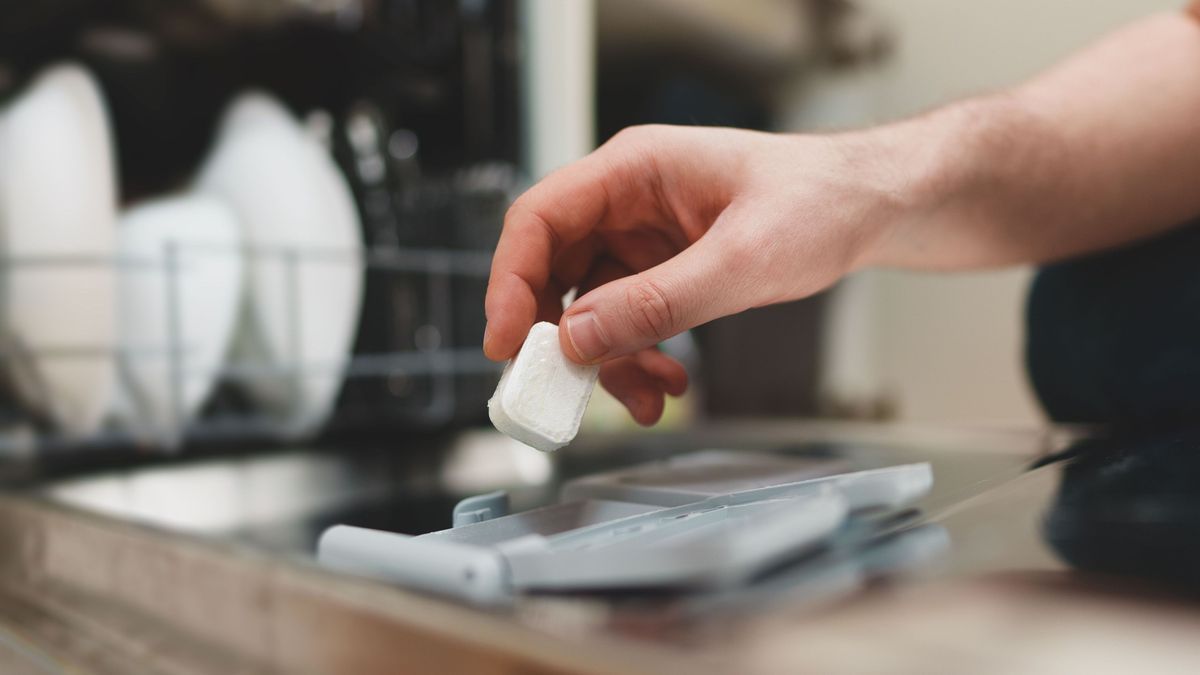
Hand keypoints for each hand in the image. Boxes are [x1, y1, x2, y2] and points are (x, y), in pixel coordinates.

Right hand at [484, 124, 901, 423]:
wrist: (868, 209)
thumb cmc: (818, 201)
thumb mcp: (742, 259)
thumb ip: (658, 301)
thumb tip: (579, 338)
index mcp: (634, 170)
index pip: (539, 218)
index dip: (509, 281)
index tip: (507, 342)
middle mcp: (627, 201)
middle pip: (552, 269)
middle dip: (557, 336)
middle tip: (561, 389)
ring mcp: (642, 237)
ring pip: (589, 307)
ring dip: (607, 360)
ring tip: (645, 398)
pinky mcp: (663, 269)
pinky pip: (626, 320)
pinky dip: (637, 358)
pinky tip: (666, 384)